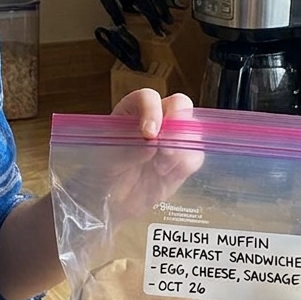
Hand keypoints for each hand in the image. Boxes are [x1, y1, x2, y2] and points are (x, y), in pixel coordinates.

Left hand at [90, 89, 203, 216]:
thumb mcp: (108, 160)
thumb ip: (129, 150)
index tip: (148, 133)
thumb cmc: (104, 172)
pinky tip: (166, 174)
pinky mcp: (184, 160)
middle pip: (180, 104)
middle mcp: (157, 118)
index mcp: (132, 110)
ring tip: (160, 168)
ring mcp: (173, 138)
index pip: (148, 98)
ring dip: (181, 147)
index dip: (152, 110)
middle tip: (164, 149)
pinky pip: (196, 155)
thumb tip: (152, 145)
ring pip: (193, 128)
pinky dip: (185, 164)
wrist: (112, 201)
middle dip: (177, 124)